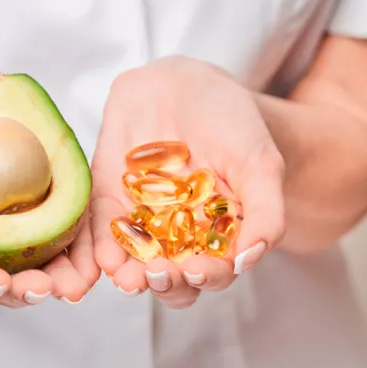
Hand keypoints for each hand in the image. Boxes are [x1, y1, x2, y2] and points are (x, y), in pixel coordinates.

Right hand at [0, 63, 99, 306]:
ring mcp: (21, 226)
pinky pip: (67, 228)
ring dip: (62, 277)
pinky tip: (92, 252)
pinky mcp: (49, 202)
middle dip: (28, 291)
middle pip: (10, 283)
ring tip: (77, 280)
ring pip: (44, 265)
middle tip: (45, 286)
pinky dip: (81, 245)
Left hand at [91, 56, 286, 308]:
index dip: (207, 277)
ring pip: (134, 262)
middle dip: (166, 283)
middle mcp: (180, 238)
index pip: (214, 272)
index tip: (199, 271)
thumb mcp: (260, 165)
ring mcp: (143, 222)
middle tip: (160, 275)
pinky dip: (101, 249)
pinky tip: (104, 259)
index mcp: (218, 237)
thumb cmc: (233, 126)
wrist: (187, 85)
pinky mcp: (110, 203)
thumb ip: (265, 214)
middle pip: (172, 278)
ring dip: (130, 276)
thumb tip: (248, 261)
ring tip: (128, 278)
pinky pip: (102, 232)